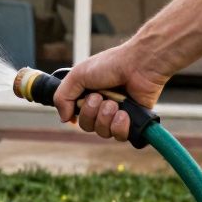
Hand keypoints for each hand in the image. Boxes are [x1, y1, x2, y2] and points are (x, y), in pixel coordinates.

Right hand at [52, 41, 170, 141]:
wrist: (139, 65)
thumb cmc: (111, 65)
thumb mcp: (77, 75)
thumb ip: (62, 97)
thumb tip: (64, 119)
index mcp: (89, 96)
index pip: (77, 116)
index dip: (77, 113)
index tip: (81, 102)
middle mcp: (103, 107)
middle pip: (88, 126)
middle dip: (91, 113)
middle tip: (99, 97)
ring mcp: (118, 115)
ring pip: (103, 133)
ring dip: (105, 118)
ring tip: (115, 104)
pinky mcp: (134, 121)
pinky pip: (120, 136)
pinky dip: (119, 126)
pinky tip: (124, 114)